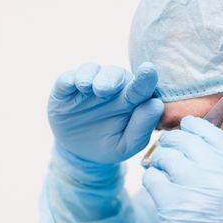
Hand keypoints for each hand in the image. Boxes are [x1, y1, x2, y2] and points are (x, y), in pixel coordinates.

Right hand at [48, 62, 163, 162]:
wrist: (79, 152)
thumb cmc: (111, 144)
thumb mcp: (127, 144)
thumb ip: (142, 127)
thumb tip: (155, 104)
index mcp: (132, 98)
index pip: (142, 85)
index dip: (145, 77)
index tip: (148, 70)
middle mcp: (112, 87)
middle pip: (115, 73)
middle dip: (111, 78)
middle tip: (105, 90)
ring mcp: (89, 85)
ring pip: (92, 70)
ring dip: (91, 76)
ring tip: (88, 88)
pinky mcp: (66, 88)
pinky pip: (68, 78)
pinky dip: (70, 79)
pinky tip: (73, 85)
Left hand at [143, 116, 222, 222]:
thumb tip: (200, 145)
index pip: (214, 134)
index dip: (195, 125)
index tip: (185, 125)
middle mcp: (221, 178)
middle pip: (186, 141)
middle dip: (171, 141)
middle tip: (166, 149)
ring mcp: (197, 191)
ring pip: (166, 156)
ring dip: (159, 160)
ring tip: (159, 169)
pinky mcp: (174, 208)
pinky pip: (152, 178)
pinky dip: (150, 178)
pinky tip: (156, 187)